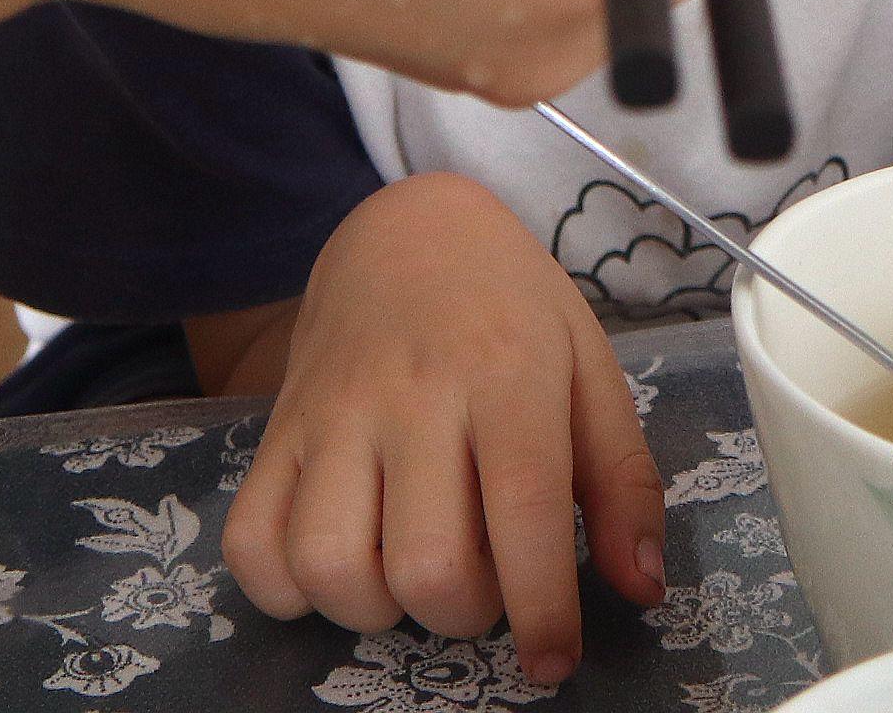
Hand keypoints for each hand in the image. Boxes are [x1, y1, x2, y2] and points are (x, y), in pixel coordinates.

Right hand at [222, 175, 664, 685]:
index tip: (554, 660)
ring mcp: (332, 414)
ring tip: (408, 574)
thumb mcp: (592, 369)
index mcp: (507, 374)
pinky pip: (250, 544)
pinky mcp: (275, 430)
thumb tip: (642, 587)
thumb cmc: (512, 310)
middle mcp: (412, 396)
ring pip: (329, 565)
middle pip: (425, 565)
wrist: (407, 231)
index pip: (525, 514)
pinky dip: (286, 587)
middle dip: (464, 614)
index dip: (543, 610)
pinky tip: (338, 565)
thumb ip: (625, 481)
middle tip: (483, 584)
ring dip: (374, 608)